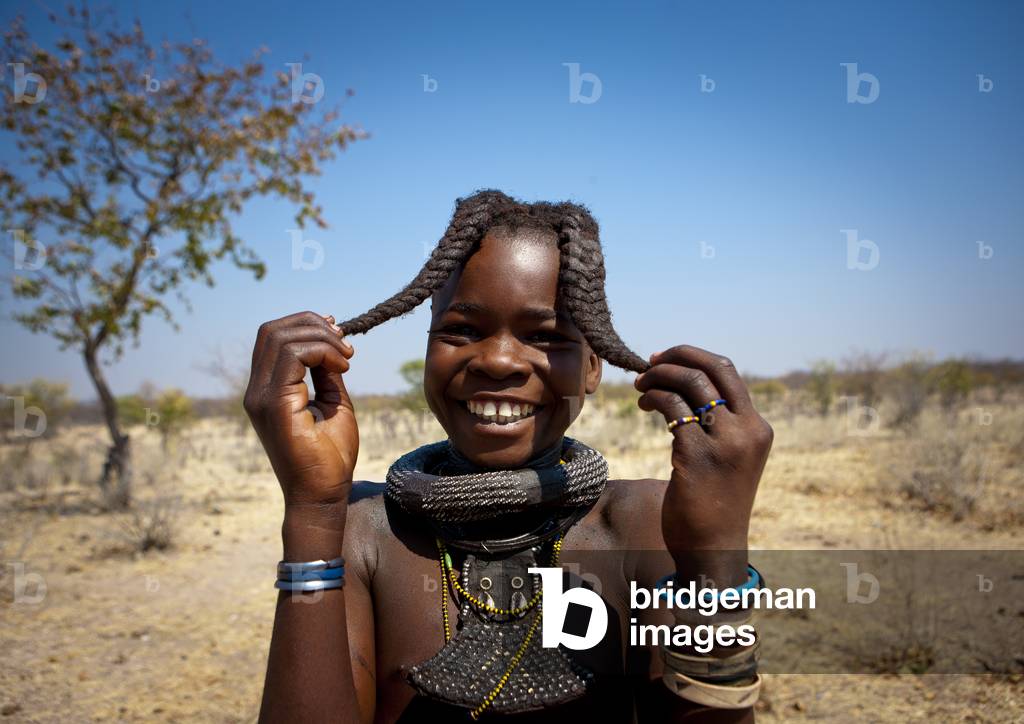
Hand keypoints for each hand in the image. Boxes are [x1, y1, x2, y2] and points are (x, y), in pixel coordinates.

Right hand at [244, 311, 357, 508]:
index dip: (306, 325)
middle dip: (312, 324)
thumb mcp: (333, 403)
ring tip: (346, 357)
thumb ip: (326, 373)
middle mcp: (257, 391)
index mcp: (267, 390)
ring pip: (281, 337)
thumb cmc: (329, 457)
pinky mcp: (275, 405)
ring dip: (321, 338)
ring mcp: (261, 398)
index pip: (273, 337)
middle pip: (272, 330)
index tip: (340, 337)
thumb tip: (331, 342)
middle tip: (344, 343)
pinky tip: (342, 367)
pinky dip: (322, 351)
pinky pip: (293, 356)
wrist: (323, 495)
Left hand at [634, 345, 772, 583]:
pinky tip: (644, 405)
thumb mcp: (729, 457)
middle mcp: (747, 431)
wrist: (713, 548)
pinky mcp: (697, 455)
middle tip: (648, 363)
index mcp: (758, 427)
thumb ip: (719, 424)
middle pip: (711, 368)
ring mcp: (725, 443)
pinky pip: (671, 408)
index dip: (693, 356)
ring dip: (657, 378)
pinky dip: (653, 398)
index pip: (728, 371)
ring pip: (689, 383)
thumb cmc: (713, 503)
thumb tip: (685, 386)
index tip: (664, 358)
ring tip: (640, 388)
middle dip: (675, 356)